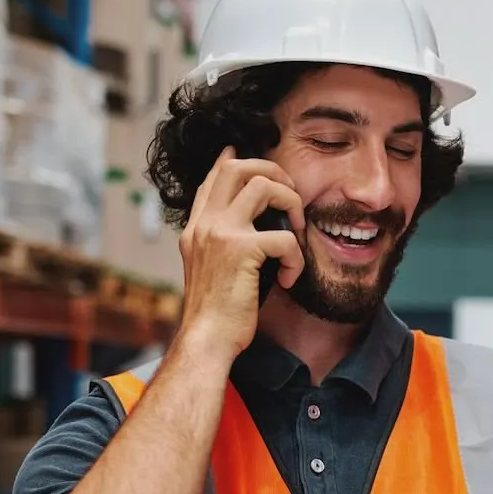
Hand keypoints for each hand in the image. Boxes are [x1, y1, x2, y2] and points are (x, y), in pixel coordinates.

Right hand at [175, 146, 307, 359]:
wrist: (206, 340)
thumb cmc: (216, 315)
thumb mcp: (211, 272)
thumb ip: (223, 247)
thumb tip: (252, 234)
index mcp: (196, 229)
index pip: (212, 179)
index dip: (229, 161)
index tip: (240, 153)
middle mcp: (204, 224)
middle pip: (237, 168)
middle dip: (272, 171)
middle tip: (292, 195)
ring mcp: (220, 233)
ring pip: (263, 186)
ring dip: (291, 203)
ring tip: (296, 231)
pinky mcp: (240, 250)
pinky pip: (284, 237)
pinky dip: (296, 257)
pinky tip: (290, 277)